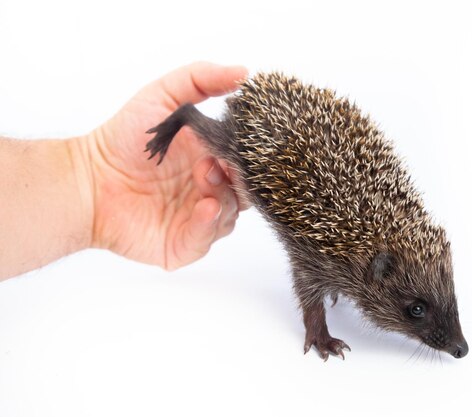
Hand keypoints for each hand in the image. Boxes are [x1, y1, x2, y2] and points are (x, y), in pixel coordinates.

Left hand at [76, 62, 247, 268]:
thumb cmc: (123, 139)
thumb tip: (244, 72)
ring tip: (203, 178)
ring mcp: (197, 220)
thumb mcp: (163, 95)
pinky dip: (209, 225)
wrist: (87, 180)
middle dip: (237, 178)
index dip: (249, 156)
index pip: (247, 164)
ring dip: (223, 197)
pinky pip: (206, 240)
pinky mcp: (182, 244)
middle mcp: (208, 192)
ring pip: (230, 217)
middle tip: (215, 162)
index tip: (243, 143)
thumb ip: (202, 79)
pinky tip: (204, 207)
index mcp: (211, 161)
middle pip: (244, 192)